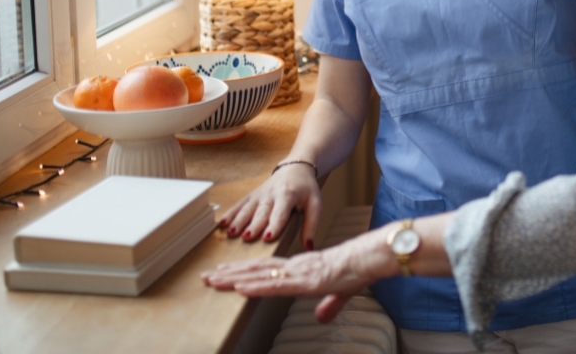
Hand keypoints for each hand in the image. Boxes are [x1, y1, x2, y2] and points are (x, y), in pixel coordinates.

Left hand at [202, 228, 393, 321]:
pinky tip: (239, 287)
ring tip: (212, 280)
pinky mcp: (305, 280)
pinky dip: (255, 285)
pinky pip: (275, 285)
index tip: (224, 271)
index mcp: (302, 268)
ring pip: (259, 274)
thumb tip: (322, 317)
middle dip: (230, 272)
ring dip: (234, 277)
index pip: (267, 268)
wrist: (370, 258)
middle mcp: (295, 266)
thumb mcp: (340, 292)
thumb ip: (329, 304)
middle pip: (256, 268)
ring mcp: (298, 272)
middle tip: (206, 275)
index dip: (244, 269)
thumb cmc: (358, 270)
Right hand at [218, 163, 319, 248]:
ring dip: (238, 220)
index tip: (267, 237)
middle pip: (261, 212)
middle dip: (254, 225)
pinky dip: (230, 213)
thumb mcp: (315, 204)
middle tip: (246, 238)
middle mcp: (272, 194)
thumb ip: (312, 225)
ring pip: (248, 208)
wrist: (296, 168)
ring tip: (231, 232)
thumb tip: (309, 246)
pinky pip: (240, 204)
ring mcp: (260, 194)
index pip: (281, 213)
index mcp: (288, 196)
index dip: (274, 224)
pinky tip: (222, 224)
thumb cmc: (306, 189)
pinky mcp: (252, 195)